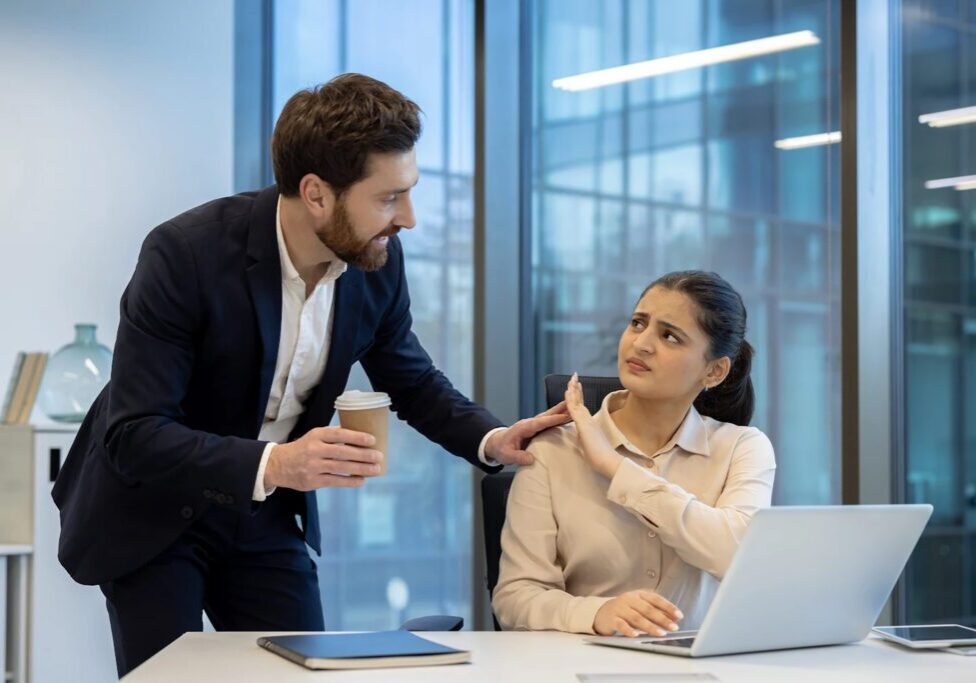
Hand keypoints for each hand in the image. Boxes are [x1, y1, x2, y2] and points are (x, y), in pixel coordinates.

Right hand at [264, 426, 384, 490]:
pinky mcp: (312, 481)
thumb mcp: (315, 436)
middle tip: (379, 456)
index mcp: (317, 435)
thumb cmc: (304, 448)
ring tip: (376, 469)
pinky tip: (361, 480)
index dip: (356, 437)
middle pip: (343, 452)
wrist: (278, 465)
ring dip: (361, 469)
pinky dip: (350, 481)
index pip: (339, 434)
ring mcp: (313, 466)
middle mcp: (314, 450)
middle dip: (364, 455)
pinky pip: (335, 481)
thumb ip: (334, 435)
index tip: (372, 440)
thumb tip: (360, 435)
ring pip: (341, 467)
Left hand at [484, 403, 570, 465]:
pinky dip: (559, 417)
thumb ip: (518, 457)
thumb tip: (531, 460)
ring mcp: (534, 424)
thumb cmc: (501, 449)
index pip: (540, 423)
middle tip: (574, 403)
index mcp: (523, 428)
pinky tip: (569, 416)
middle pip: (547, 415)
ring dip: (562, 411)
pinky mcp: (537, 428)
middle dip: (561, 409)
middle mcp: (530, 423)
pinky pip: (550, 421)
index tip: (564, 416)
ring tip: (576, 407)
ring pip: (550, 416)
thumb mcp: (507, 456)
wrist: (496, 444)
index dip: (552, 419)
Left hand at [565, 373, 622, 478]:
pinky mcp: (583, 424)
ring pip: (577, 401)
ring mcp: (586, 420)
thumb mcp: (589, 446)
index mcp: (589, 424)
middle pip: (580, 401)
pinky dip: (570, 398)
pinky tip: (567, 390)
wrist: (609, 461)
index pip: (582, 408)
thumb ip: (585, 439)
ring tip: (571, 378)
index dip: (578, 397)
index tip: (577, 387)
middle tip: (574, 376)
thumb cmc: (600, 458)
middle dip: (576, 388)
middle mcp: (588, 420)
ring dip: (573, 389)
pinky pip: (574, 408)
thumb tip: (582, 437)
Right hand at [593, 590, 683, 637]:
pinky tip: (635, 635)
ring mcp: (620, 608)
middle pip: (647, 609)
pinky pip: (621, 624)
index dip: (668, 607)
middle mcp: (629, 599)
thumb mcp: (641, 607)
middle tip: (673, 627)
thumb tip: (674, 619)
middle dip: (662, 618)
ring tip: (660, 633)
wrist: (603, 612)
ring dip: (650, 626)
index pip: (656, 599)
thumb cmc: (626, 610)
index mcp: (639, 595)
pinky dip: (628, 630)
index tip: (679, 615)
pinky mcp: (612, 619)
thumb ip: (656, 611)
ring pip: (636, 617)